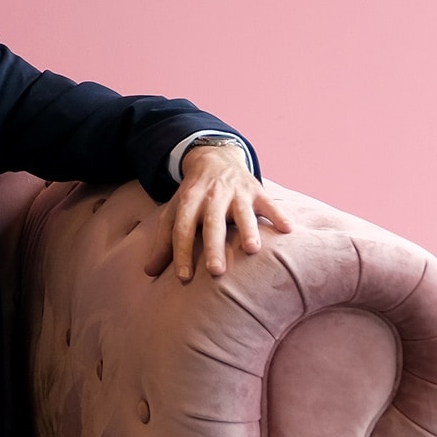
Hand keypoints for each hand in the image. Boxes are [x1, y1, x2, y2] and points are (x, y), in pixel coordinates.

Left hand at [144, 143, 293, 281]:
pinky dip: (279, 215)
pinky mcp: (257, 191)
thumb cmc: (193, 196)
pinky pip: (270, 203)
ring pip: (242, 212)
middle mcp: (211, 197)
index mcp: (188, 202)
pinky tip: (288, 230)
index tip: (183, 277)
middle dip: (213, 247)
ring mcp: (236, 193)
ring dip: (248, 230)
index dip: (181, 252)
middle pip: (211, 224)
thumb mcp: (174, 213)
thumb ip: (163, 242)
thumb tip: (148, 272)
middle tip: (215, 271)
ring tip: (252, 250)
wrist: (214, 159)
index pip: (182, 229)